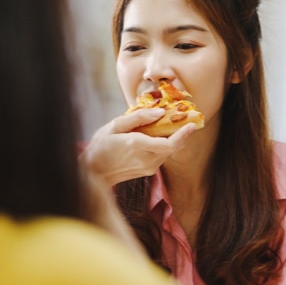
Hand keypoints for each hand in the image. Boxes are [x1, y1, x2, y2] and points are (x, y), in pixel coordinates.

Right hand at [80, 108, 197, 185]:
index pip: (170, 144)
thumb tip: (160, 112)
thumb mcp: (115, 125)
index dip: (183, 135)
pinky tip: (156, 136)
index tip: (192, 124)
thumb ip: (138, 118)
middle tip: (184, 118)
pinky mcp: (149, 171)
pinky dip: (164, 145)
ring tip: (167, 124)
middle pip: (173, 147)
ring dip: (172, 138)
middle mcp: (147, 159)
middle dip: (181, 133)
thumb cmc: (101, 146)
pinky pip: (162, 155)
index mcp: (138, 146)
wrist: (94, 172)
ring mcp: (149, 167)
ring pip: (169, 151)